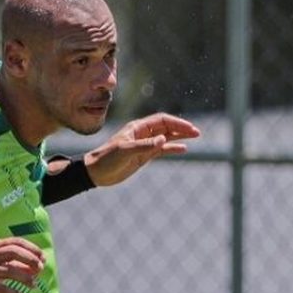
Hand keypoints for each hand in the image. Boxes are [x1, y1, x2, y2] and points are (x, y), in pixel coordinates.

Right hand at [0, 237, 44, 292]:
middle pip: (12, 252)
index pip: (15, 242)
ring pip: (8, 270)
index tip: (42, 258)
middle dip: (30, 259)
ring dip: (24, 278)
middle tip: (40, 269)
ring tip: (33, 285)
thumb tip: (38, 266)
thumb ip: (15, 262)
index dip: (31, 249)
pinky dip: (12, 292)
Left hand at [83, 113, 200, 186]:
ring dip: (180, 136)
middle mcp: (142, 134)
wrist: (96, 172)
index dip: (176, 123)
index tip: (189, 128)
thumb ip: (145, 145)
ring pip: (166, 137)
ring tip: (195, 137)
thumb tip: (164, 139)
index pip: (161, 120)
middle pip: (166, 127)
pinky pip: (162, 150)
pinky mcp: (144, 156)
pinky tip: (183, 150)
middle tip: (197, 132)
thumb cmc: (107, 158)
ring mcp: (144, 145)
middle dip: (181, 128)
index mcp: (137, 128)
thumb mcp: (126, 151)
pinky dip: (172, 148)